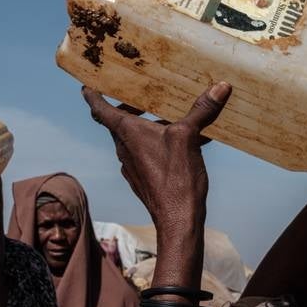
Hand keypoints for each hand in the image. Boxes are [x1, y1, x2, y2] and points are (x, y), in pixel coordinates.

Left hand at [83, 83, 231, 236]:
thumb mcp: (189, 137)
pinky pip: (147, 152)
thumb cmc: (176, 177)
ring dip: (148, 124)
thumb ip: (201, 111)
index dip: (92, 95)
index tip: (86, 86)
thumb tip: (220, 87)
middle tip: (142, 94)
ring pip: (135, 138)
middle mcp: (124, 148)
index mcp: (128, 133)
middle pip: (119, 121)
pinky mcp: (144, 178)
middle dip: (129, 106)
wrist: (178, 219)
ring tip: (171, 115)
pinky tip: (185, 142)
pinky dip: (159, 142)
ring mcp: (132, 165)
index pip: (100, 109)